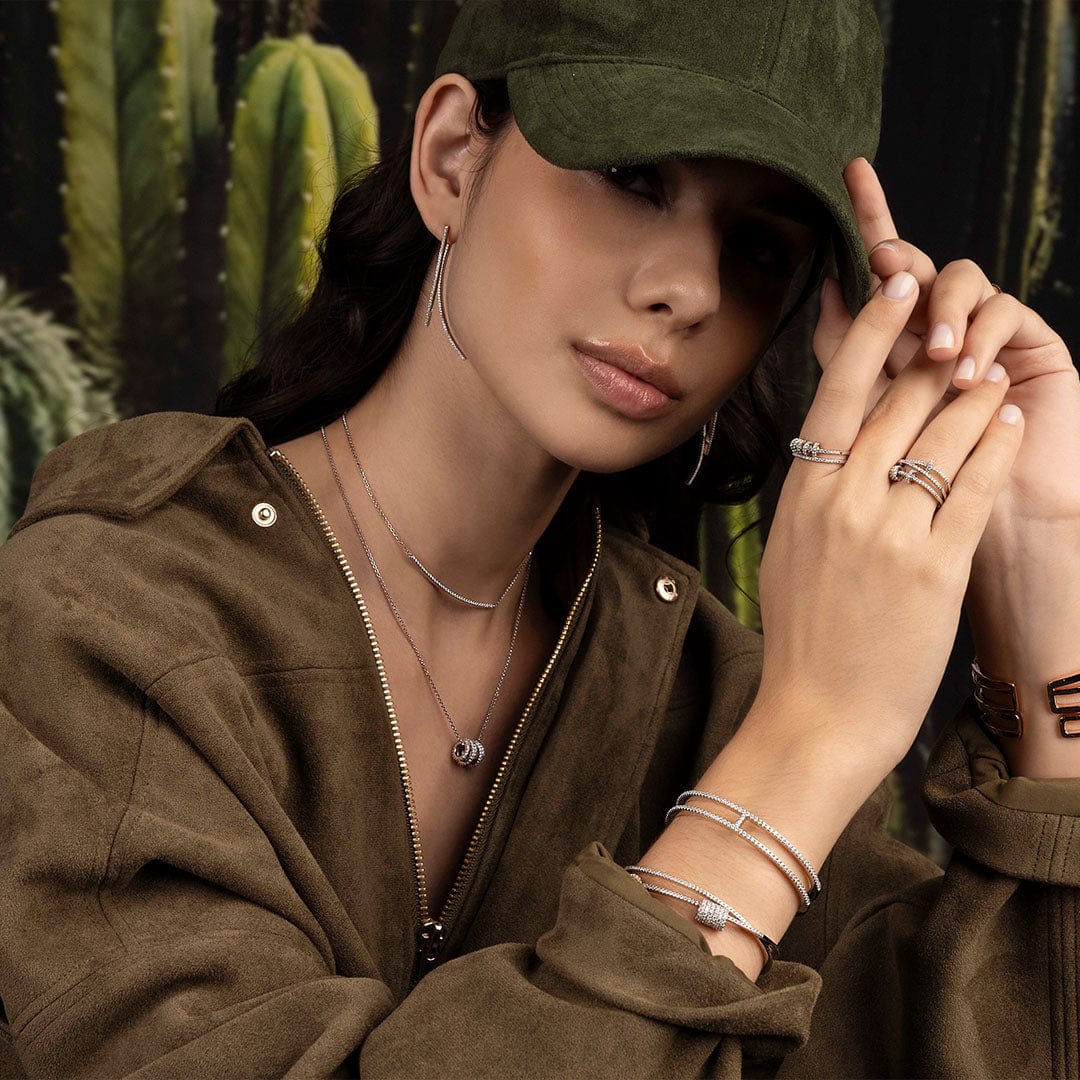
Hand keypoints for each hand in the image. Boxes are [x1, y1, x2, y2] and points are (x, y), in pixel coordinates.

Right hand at [758, 262, 1022, 775]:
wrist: (818, 713)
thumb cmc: (804, 634)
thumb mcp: (791, 549)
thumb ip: (816, 492)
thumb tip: (839, 442)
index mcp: (802, 494)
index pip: (837, 392)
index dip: (871, 331)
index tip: (896, 285)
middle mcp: (841, 502)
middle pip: (898, 401)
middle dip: (935, 352)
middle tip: (961, 323)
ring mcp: (887, 533)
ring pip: (944, 435)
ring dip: (976, 395)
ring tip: (994, 374)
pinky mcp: (934, 567)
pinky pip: (973, 486)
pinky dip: (997, 446)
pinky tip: (1012, 423)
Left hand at [815, 156, 1078, 544]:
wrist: (984, 532)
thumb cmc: (918, 484)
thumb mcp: (871, 416)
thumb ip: (847, 354)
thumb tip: (825, 290)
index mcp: (900, 336)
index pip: (885, 269)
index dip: (872, 214)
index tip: (851, 168)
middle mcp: (943, 325)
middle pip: (922, 264)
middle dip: (901, 261)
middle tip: (883, 265)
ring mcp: (990, 332)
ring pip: (964, 280)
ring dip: (944, 311)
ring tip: (935, 359)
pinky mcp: (1033, 348)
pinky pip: (1008, 312)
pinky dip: (984, 336)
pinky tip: (969, 373)